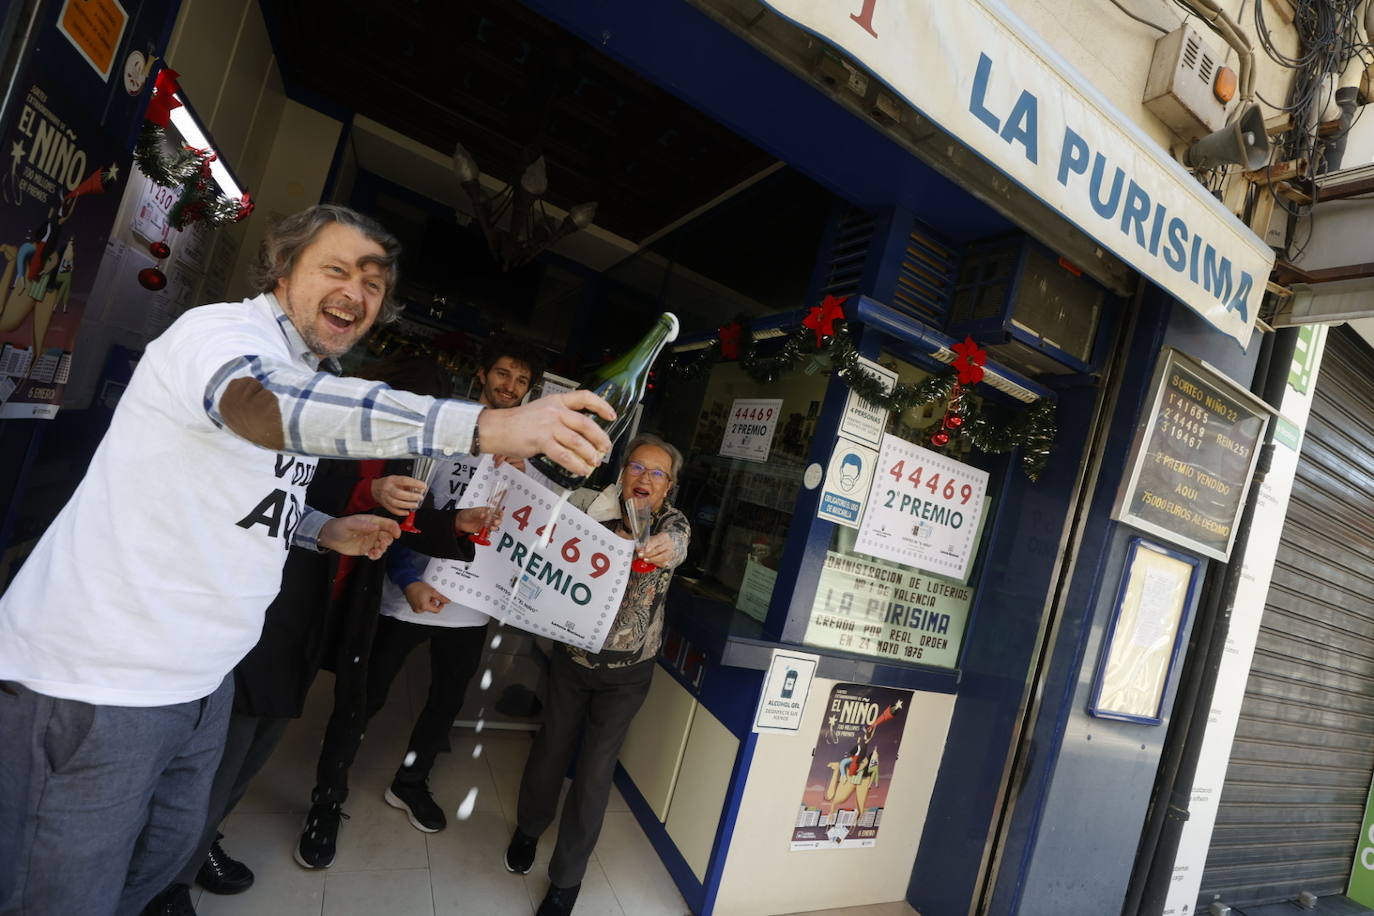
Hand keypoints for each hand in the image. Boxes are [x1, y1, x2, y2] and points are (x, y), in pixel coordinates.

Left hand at [320, 514, 399, 559]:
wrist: (330, 537)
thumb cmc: (339, 526)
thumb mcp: (349, 523)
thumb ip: (363, 524)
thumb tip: (376, 526)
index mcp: (372, 522)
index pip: (388, 524)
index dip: (395, 528)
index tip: (397, 534)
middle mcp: (374, 531)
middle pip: (388, 536)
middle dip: (388, 541)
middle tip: (382, 544)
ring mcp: (371, 541)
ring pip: (383, 546)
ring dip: (382, 549)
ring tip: (375, 551)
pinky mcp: (367, 549)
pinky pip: (376, 553)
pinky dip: (377, 555)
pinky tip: (372, 555)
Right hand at [371, 475, 426, 515]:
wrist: (374, 488)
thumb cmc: (389, 484)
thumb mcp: (398, 479)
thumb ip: (408, 484)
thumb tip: (420, 489)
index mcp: (392, 480)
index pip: (404, 481)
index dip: (415, 483)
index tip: (423, 486)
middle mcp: (388, 488)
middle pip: (399, 494)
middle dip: (412, 496)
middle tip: (420, 497)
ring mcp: (385, 497)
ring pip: (396, 503)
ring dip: (408, 505)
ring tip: (415, 504)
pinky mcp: (385, 505)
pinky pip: (393, 510)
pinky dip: (401, 512)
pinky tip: (407, 512)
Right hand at [404, 581, 449, 613]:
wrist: (408, 584)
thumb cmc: (417, 587)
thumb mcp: (432, 591)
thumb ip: (441, 597)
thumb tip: (447, 601)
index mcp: (424, 607)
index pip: (437, 610)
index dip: (441, 606)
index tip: (442, 601)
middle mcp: (419, 610)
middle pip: (431, 609)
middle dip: (433, 602)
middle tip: (431, 595)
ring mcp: (415, 608)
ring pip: (426, 607)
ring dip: (428, 602)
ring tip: (426, 595)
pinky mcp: (413, 606)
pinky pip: (421, 606)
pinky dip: (423, 602)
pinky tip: (422, 596)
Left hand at [454, 506, 499, 534]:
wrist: (460, 522)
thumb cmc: (466, 514)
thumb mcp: (472, 512)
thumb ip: (478, 514)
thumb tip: (484, 514)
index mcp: (486, 511)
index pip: (496, 512)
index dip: (499, 513)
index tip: (501, 514)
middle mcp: (487, 518)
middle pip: (496, 520)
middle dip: (497, 521)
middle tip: (495, 522)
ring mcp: (485, 525)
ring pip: (493, 527)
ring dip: (493, 528)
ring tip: (491, 528)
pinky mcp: (482, 531)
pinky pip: (487, 533)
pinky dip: (487, 535)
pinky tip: (486, 535)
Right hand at [476, 391, 614, 477]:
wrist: (497, 428)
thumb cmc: (518, 423)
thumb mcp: (542, 411)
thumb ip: (560, 419)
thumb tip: (580, 436)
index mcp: (556, 400)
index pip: (585, 397)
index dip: (601, 406)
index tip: (611, 415)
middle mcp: (554, 411)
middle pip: (586, 423)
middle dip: (600, 438)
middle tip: (605, 448)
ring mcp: (548, 426)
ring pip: (577, 441)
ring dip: (590, 454)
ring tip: (595, 462)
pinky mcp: (541, 441)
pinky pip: (564, 455)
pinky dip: (575, 464)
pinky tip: (580, 470)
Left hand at [637, 531, 674, 566]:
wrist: (665, 545)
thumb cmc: (657, 542)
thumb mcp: (650, 540)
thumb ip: (644, 544)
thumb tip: (639, 549)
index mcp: (664, 537)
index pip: (657, 540)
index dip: (650, 545)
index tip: (645, 550)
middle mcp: (669, 544)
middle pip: (659, 549)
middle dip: (648, 554)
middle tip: (641, 555)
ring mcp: (670, 552)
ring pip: (662, 557)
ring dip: (652, 559)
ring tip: (645, 560)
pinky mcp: (669, 559)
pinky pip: (663, 563)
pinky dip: (656, 563)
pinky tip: (651, 562)